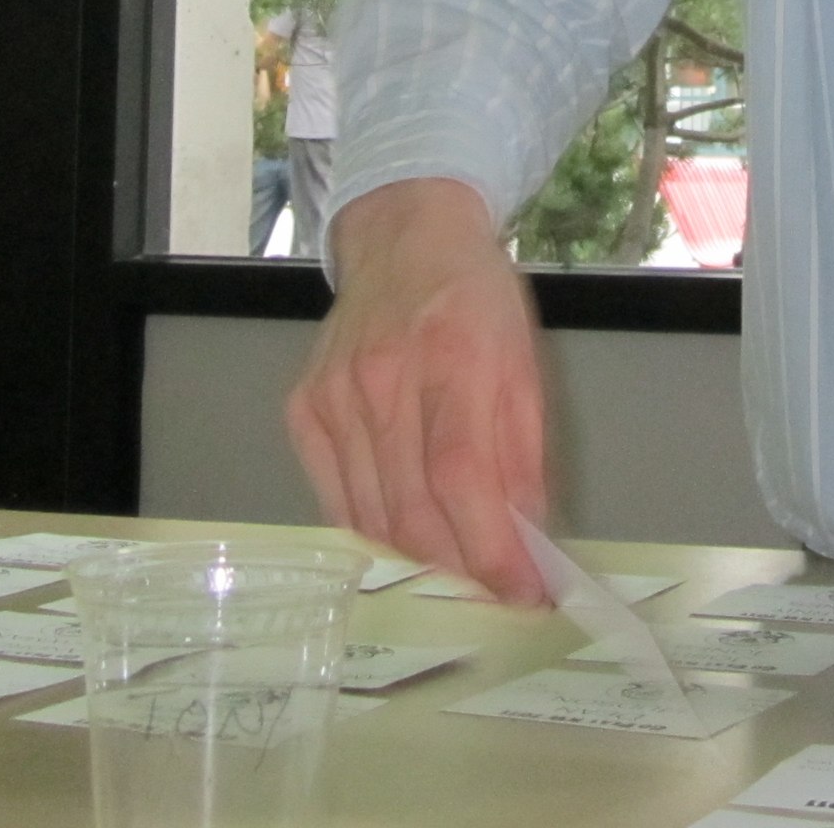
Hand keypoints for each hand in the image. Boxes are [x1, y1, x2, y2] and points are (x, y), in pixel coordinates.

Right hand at [285, 177, 550, 604]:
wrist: (404, 238)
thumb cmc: (476, 300)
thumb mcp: (524, 363)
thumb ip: (525, 455)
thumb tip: (530, 544)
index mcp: (452, 357)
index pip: (463, 477)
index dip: (490, 548)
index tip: (523, 594)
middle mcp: (383, 378)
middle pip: (411, 509)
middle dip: (458, 570)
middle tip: (494, 596)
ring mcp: (334, 396)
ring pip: (370, 516)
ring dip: (417, 562)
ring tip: (457, 574)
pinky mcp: (303, 409)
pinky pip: (335, 498)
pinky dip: (372, 532)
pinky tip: (406, 539)